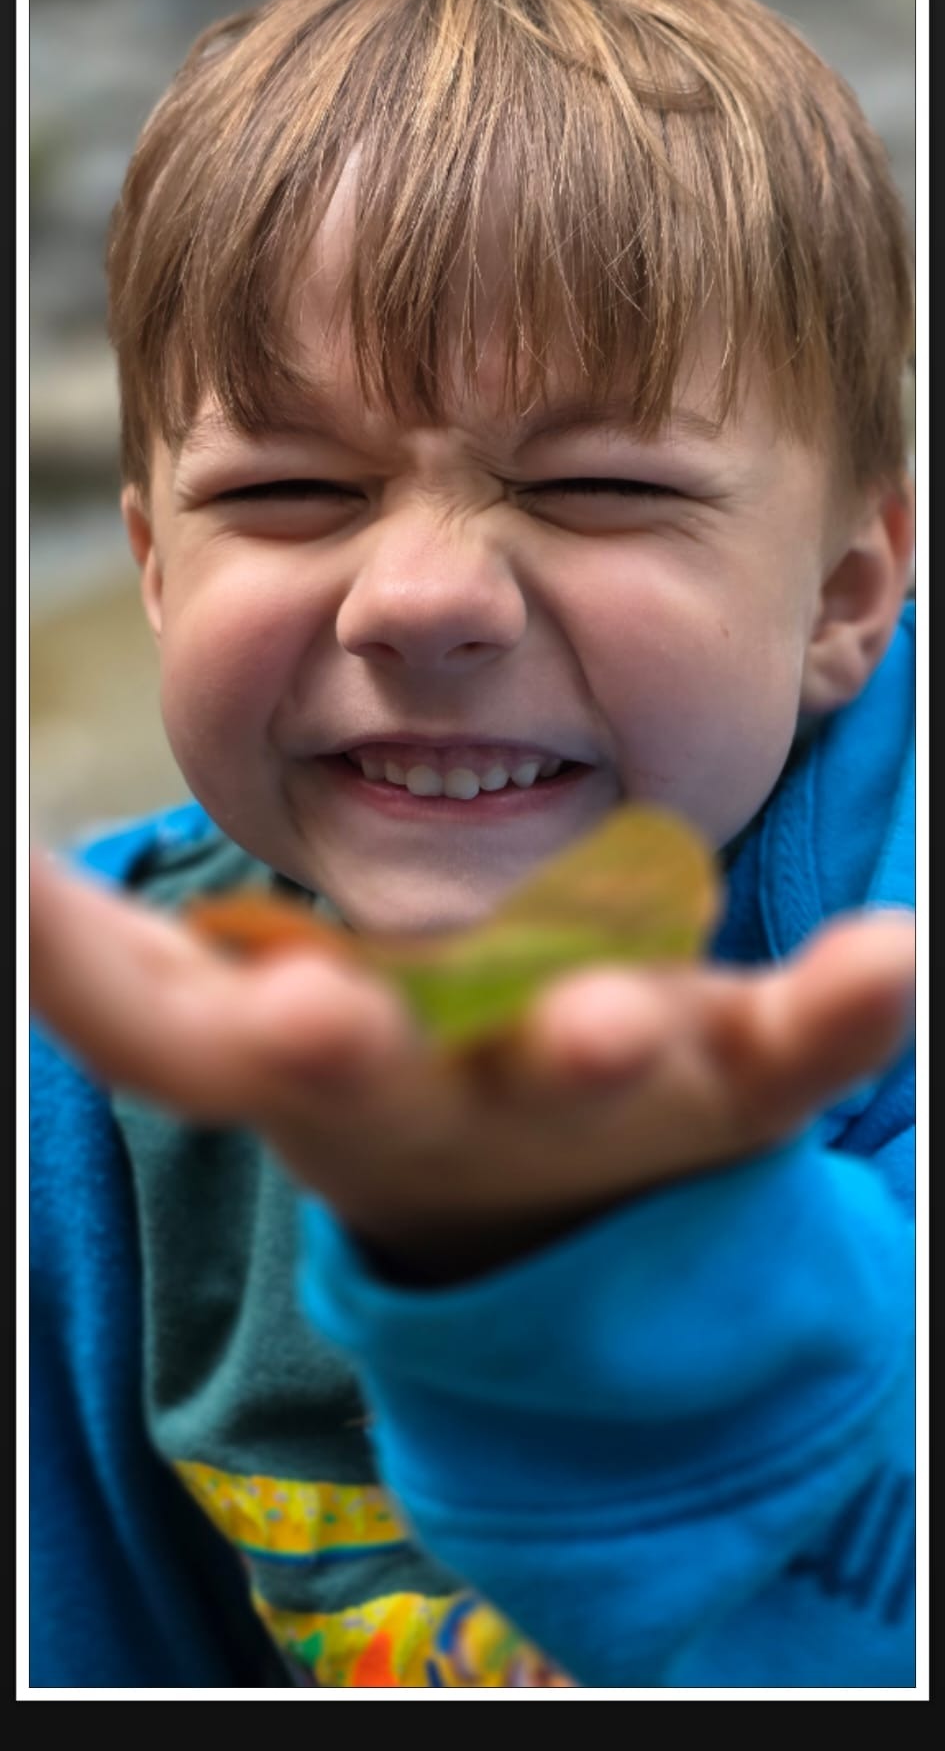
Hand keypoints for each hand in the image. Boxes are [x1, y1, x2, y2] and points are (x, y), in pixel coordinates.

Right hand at [30, 848, 914, 1279]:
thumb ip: (99, 960)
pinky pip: (781, 1050)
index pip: (167, 1038)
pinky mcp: (717, 1079)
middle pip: (380, 1086)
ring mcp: (577, 1096)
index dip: (85, 974)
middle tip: (316, 1025)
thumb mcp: (224, 1017)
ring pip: (583, 1083)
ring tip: (612, 1029)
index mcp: (288, 1059)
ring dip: (593, 1053)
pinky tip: (884, 957)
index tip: (24, 895)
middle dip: (342, 1053)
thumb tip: (1, 874)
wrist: (544, 1208)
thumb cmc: (370, 1058)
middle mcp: (425, 1094)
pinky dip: (833, 1013)